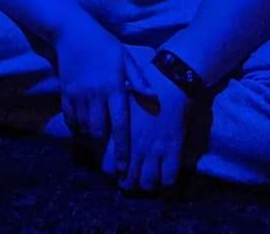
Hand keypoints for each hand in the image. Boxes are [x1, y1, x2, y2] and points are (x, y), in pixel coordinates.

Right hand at [52, 19, 157, 177]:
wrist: (72, 31)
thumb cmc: (103, 44)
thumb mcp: (125, 58)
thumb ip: (138, 80)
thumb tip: (154, 98)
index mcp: (113, 87)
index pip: (119, 124)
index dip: (123, 148)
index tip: (125, 166)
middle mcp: (94, 94)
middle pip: (98, 131)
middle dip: (104, 147)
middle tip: (111, 158)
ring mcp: (77, 94)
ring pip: (83, 127)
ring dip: (90, 138)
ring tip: (98, 145)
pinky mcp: (65, 92)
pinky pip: (69, 117)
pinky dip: (75, 127)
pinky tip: (82, 129)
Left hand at [101, 61, 189, 191]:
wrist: (169, 83)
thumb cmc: (141, 90)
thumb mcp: (118, 102)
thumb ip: (108, 117)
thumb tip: (95, 128)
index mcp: (121, 132)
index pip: (108, 163)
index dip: (109, 171)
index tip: (112, 171)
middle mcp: (136, 145)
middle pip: (128, 178)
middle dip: (127, 183)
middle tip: (127, 182)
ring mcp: (156, 150)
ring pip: (148, 182)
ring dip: (144, 186)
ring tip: (143, 183)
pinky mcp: (173, 151)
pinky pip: (169, 178)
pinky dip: (165, 185)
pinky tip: (162, 182)